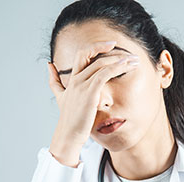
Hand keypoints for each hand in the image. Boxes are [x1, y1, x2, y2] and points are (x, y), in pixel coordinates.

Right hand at [47, 41, 139, 165]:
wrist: (68, 134)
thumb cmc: (69, 119)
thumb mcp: (59, 97)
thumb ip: (55, 81)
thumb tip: (49, 65)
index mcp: (72, 79)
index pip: (82, 53)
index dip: (96, 46)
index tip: (112, 44)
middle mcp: (76, 79)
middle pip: (90, 53)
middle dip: (108, 47)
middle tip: (128, 52)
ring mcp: (82, 85)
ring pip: (101, 64)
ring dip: (120, 60)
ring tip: (134, 61)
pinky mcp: (90, 93)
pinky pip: (104, 74)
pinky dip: (116, 67)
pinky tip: (126, 66)